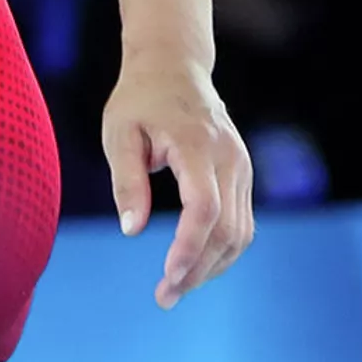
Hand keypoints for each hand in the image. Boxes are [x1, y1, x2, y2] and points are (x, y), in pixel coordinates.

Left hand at [103, 51, 253, 309]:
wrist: (173, 65)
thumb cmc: (139, 99)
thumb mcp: (119, 132)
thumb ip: (127, 180)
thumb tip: (132, 230)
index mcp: (196, 144)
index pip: (204, 207)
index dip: (189, 247)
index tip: (167, 276)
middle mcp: (228, 157)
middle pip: (226, 229)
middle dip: (198, 269)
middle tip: (164, 296)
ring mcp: (241, 165)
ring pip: (240, 232)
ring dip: (212, 266)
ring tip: (176, 287)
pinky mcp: (242, 173)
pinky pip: (241, 221)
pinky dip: (221, 249)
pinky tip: (195, 263)